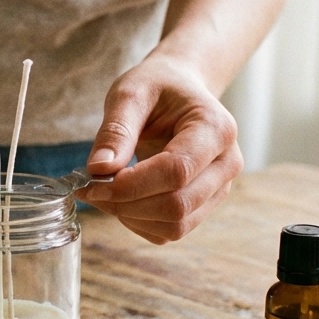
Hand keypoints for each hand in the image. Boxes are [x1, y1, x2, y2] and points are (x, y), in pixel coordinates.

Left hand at [78, 56, 242, 243]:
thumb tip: (98, 169)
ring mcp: (219, 188)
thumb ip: (116, 130)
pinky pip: (171, 231)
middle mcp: (227, 163)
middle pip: (178, 205)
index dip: (131, 185)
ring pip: (176, 225)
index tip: (92, 181)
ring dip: (131, 217)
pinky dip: (140, 223)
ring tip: (104, 192)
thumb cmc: (158, 87)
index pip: (176, 171)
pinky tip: (122, 200)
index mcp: (216, 129)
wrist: (181, 90)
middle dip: (127, 204)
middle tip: (91, 188)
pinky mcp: (205, 205)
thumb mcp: (131, 92)